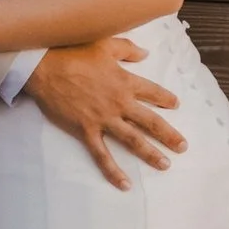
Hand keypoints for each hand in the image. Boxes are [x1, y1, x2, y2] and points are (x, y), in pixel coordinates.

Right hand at [21, 39, 182, 190]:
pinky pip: (102, 155)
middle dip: (169, 135)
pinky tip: (125, 184)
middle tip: (183, 146)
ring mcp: (103, 119)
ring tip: (165, 165)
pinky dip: (113, 171)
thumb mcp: (105, 44)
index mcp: (125, 81)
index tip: (176, 105)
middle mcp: (119, 103)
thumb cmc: (73, 52)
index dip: (166, 99)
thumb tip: (146, 53)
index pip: (153, 92)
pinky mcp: (86, 131)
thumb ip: (128, 49)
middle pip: (150, 121)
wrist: (45, 67)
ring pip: (132, 140)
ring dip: (150, 154)